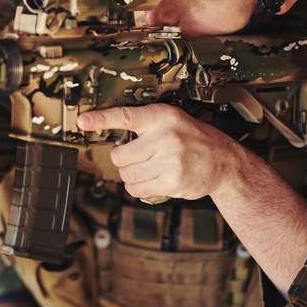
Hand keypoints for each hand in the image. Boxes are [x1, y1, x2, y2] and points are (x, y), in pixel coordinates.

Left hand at [76, 104, 240, 200]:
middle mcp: (166, 137)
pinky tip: (151, 179)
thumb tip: (109, 134)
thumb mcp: (172, 120)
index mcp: (163, 117)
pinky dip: (138, 187)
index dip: (101, 119)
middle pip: (120, 155)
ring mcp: (170, 161)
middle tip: (138, 157)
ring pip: (127, 175)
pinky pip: (137, 189)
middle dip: (123, 160)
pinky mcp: (172, 181)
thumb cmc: (193, 139)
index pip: (126, 116)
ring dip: (131, 175)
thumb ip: (145, 125)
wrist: (223, 162)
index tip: (83, 121)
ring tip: (148, 168)